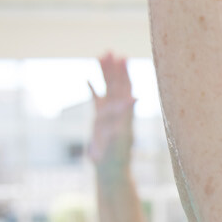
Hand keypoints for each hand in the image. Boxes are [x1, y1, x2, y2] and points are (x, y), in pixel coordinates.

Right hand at [89, 52, 135, 169]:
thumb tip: (134, 97)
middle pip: (116, 86)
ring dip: (104, 74)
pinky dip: (93, 89)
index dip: (124, 74)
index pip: (125, 89)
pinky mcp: (100, 121)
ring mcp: (108, 116)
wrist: (110, 170)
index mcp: (125, 114)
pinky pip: (96, 101)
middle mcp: (118, 112)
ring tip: (101, 56)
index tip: (122, 58)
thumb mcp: (122, 136)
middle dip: (114, 69)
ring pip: (106, 90)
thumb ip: (126, 116)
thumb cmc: (117, 157)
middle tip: (111, 51)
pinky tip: (88, 79)